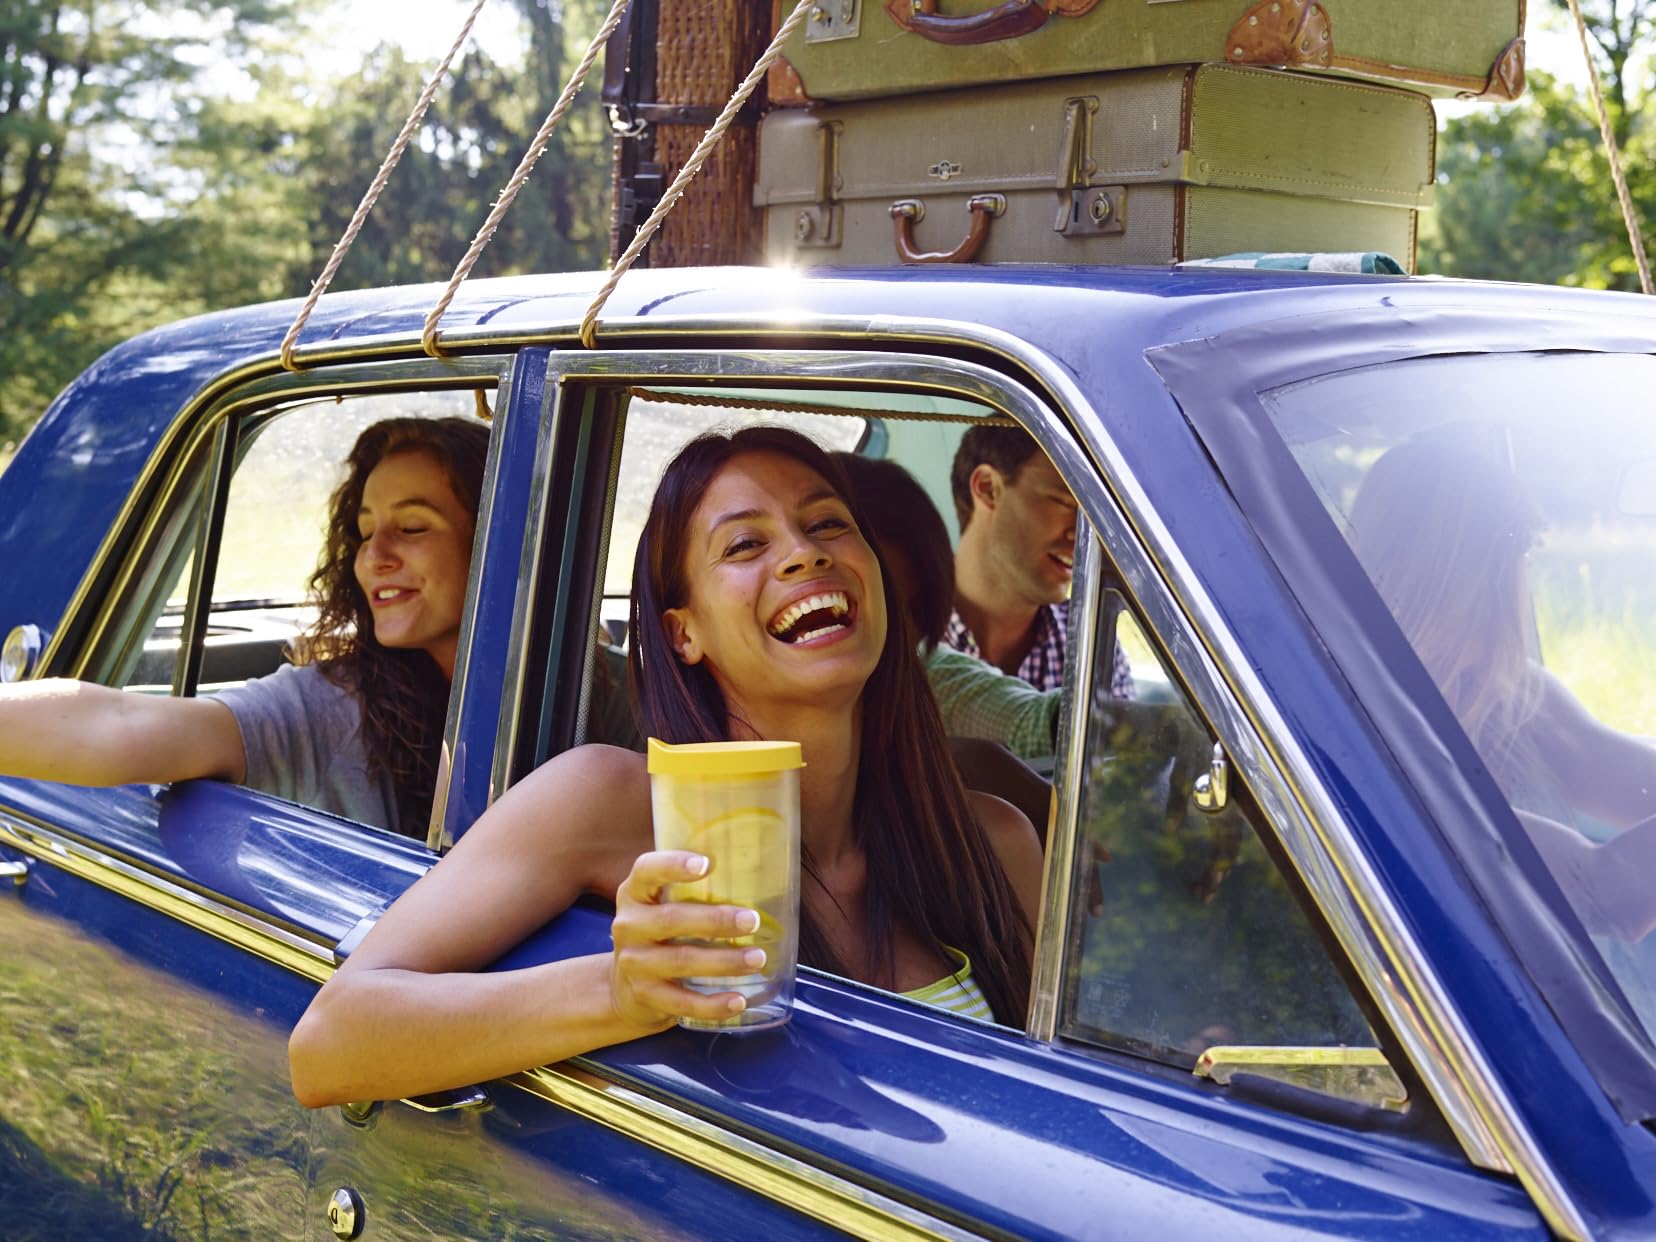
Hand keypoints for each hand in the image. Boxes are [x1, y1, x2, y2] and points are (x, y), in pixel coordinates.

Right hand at [608, 850, 768, 1028]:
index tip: (706, 864)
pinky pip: (682, 1002)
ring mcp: (634, 963)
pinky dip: (713, 1004)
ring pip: (681, 961)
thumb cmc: (661, 933)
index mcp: (635, 893)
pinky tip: (738, 1001)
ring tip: (757, 959)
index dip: (673, 865)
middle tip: (752, 921)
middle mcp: (629, 925)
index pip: (647, 870)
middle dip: (715, 920)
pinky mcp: (645, 996)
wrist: (624, 987)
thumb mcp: (663, 904)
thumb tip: (761, 874)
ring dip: (723, 961)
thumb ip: (695, 889)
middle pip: (671, 919)